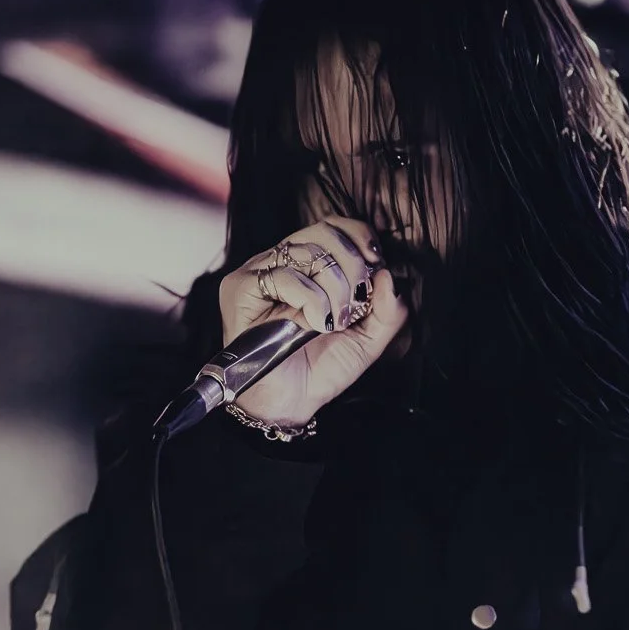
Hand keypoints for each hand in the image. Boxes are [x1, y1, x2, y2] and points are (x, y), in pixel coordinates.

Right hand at [219, 217, 407, 429]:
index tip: (376, 264)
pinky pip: (284, 275)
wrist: (290, 402)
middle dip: (352, 266)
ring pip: (307, 251)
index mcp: (308, 265)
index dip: (359, 237)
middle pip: (325, 232)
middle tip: (354, 304)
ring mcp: (258, 272)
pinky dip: (310, 299)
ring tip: (333, 321)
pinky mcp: (240, 288)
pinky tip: (315, 322)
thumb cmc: (321, 369)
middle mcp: (281, 261)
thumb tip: (388, 275)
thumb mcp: (368, 339)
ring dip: (333, 288)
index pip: (334, 226)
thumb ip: (387, 310)